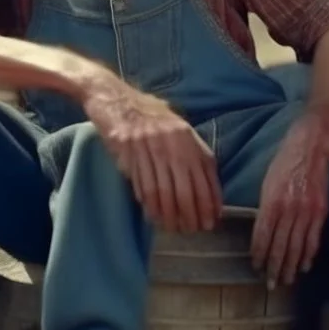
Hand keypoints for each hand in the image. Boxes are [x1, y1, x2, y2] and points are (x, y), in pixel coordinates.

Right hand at [83, 78, 221, 233]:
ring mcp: (149, 148)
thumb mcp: (178, 128)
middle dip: (192, 214)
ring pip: (164, 192)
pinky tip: (155, 216)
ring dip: (170, 215)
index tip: (212, 219)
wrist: (115, 99)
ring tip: (174, 228)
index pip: (206, 175)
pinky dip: (150, 206)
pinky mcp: (129, 154)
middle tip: (194, 230)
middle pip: (186, 188)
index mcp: (187, 137)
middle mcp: (171, 143)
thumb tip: (209, 186)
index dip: (210, 200)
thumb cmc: (150, 116)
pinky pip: (143, 186)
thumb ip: (194, 152)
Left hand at [251, 113, 328, 287]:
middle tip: (271, 284)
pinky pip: (314, 238)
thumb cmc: (284, 160)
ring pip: (297, 246)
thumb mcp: (267, 183)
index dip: (260, 254)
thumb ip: (266, 209)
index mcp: (272, 202)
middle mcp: (289, 209)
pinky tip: (305, 266)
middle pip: (281, 246)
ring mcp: (307, 211)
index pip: (263, 236)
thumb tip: (263, 232)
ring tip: (286, 280)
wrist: (311, 144)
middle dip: (275, 267)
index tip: (256, 267)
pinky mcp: (321, 210)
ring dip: (291, 266)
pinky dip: (309, 254)